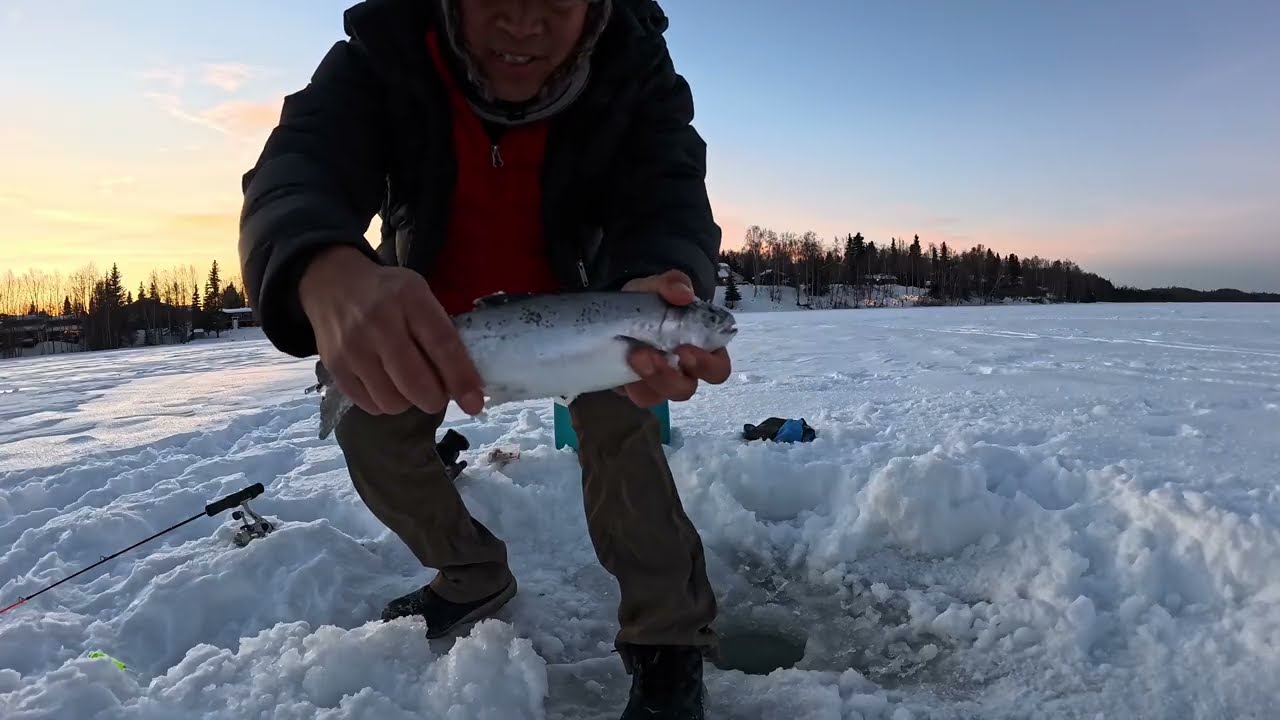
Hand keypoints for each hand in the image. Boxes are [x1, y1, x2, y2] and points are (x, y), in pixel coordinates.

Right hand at [298, 246, 485, 416]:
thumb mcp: (420, 296)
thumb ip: (441, 332)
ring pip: (393, 401)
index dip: (461, 379)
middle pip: (416, 383)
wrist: (332, 283)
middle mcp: (379, 323)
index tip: (474, 403)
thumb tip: (466, 383)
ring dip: (408, 402)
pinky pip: (370, 405)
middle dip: (435, 398)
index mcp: (410, 299)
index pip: (442, 345)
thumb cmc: (388, 293)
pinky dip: (385, 403)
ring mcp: (353, 347)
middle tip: (437, 392)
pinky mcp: (334, 366)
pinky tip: (385, 384)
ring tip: (407, 384)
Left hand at [617, 270, 731, 406]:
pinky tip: (619, 363)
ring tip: (633, 355)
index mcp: (702, 350)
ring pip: (660, 396)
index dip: (706, 365)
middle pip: (687, 389)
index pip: (718, 369)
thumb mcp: (661, 286)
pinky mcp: (636, 387)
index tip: (685, 349)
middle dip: (670, 377)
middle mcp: (683, 372)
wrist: (622, 307)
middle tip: (650, 355)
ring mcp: (659, 383)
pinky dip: (628, 384)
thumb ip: (673, 284)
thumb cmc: (654, 300)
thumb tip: (683, 294)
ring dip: (647, 379)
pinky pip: (636, 395)